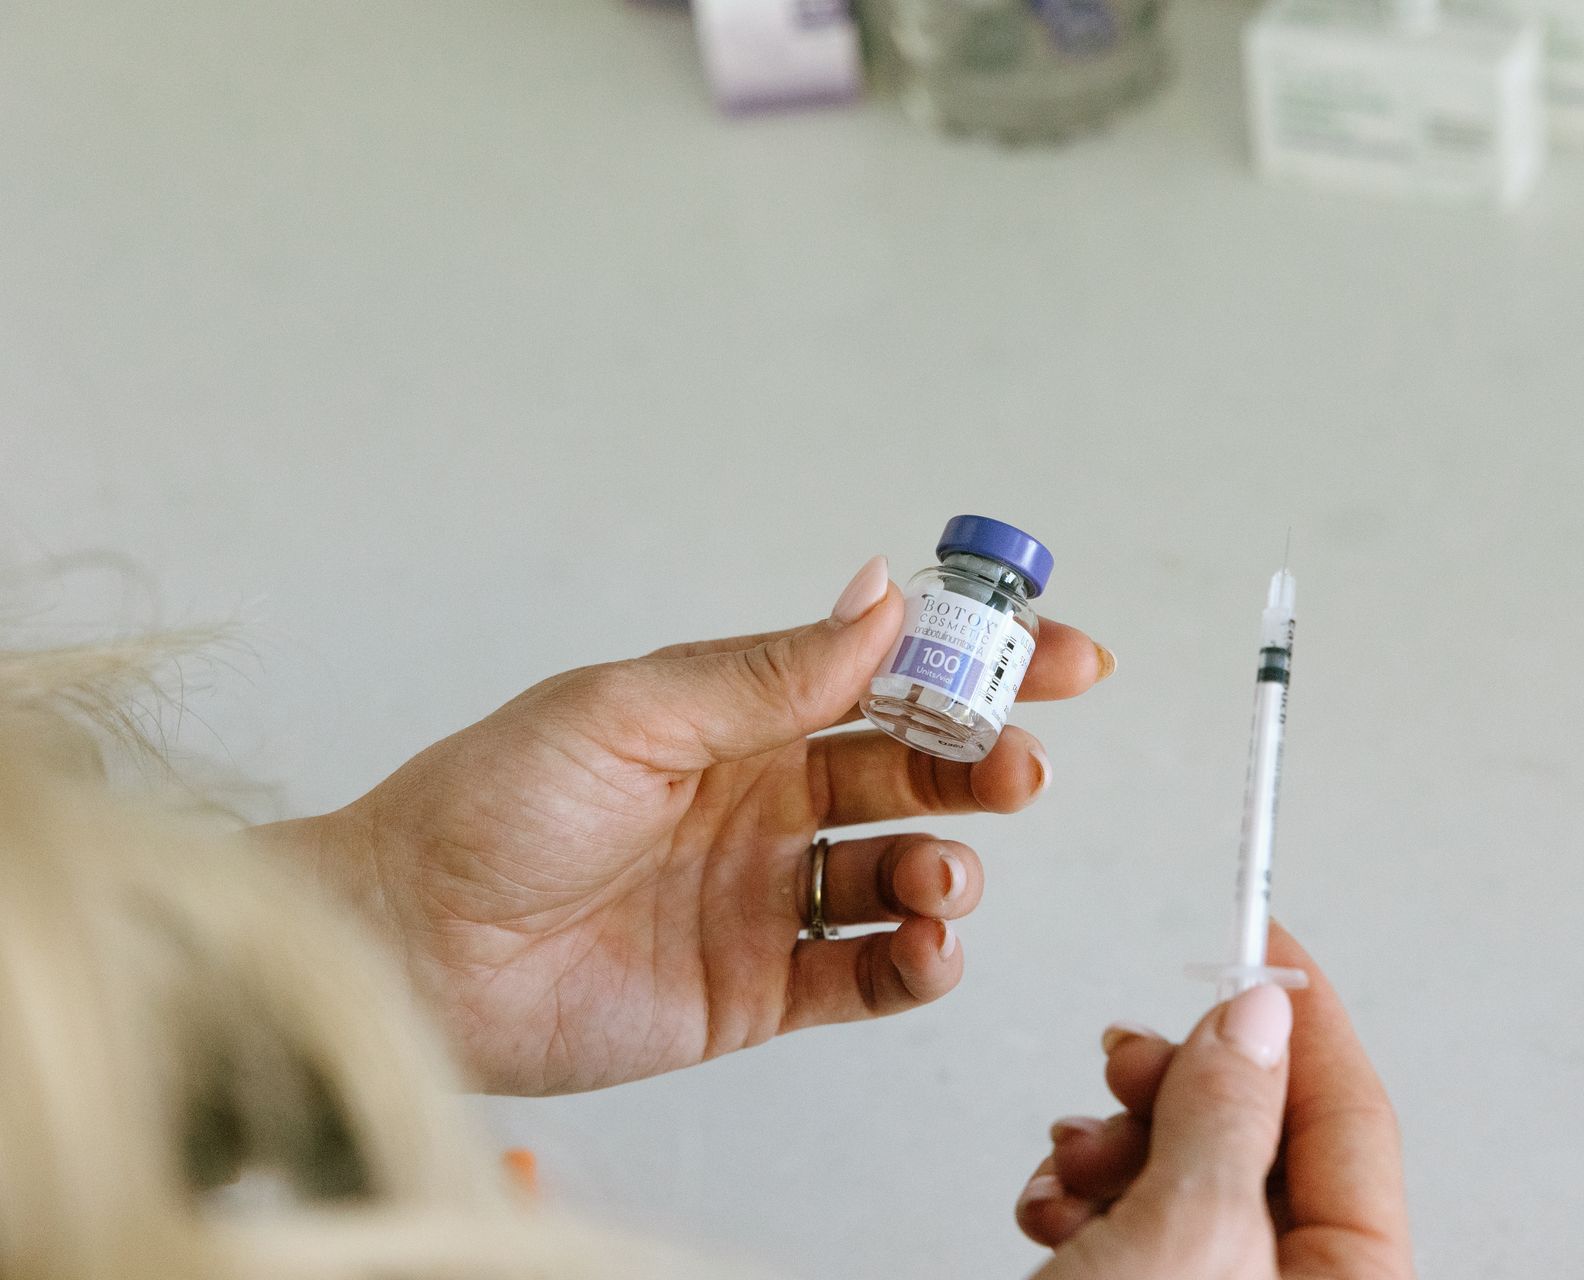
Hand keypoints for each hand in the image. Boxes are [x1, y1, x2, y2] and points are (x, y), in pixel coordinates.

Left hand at [260, 556, 1109, 1094]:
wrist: (407, 946)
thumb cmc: (487, 807)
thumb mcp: (631, 712)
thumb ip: (768, 670)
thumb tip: (882, 597)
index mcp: (737, 716)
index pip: (883, 676)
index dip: (978, 662)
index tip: (1060, 657)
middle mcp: (763, 800)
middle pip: (911, 772)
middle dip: (980, 764)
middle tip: (1016, 766)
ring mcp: (764, 896)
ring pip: (901, 877)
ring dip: (946, 871)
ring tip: (938, 875)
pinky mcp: (756, 989)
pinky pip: (866, 976)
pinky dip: (917, 964)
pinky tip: (928, 946)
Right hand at [1016, 922, 1411, 1279]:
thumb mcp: (1187, 1234)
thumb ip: (1225, 1118)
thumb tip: (1257, 1017)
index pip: (1349, 1115)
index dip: (1302, 1016)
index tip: (1264, 939)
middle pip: (1259, 1135)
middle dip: (1177, 1089)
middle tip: (1127, 1064)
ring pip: (1186, 1171)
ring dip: (1114, 1144)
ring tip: (1074, 1162)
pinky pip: (1137, 1219)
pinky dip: (1086, 1196)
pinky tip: (1053, 1207)